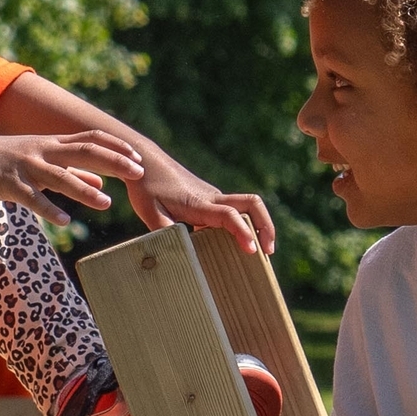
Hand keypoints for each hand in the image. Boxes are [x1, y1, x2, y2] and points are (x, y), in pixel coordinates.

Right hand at [0, 128, 143, 225]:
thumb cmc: (5, 159)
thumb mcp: (41, 161)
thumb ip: (72, 171)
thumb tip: (102, 181)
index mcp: (52, 144)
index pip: (91, 139)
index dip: (116, 147)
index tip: (139, 158)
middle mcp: (43, 151)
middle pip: (84, 152)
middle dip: (113, 162)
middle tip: (138, 173)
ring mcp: (26, 167)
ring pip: (59, 177)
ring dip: (84, 190)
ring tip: (106, 203)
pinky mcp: (9, 184)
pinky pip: (31, 198)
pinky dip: (49, 210)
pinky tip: (65, 222)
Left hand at [126, 149, 276, 256]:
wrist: (147, 162)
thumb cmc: (148, 188)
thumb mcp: (150, 212)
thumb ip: (164, 231)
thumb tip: (175, 253)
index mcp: (198, 203)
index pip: (228, 216)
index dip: (243, 231)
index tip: (252, 250)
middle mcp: (212, 198)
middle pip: (252, 204)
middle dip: (266, 226)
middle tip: (269, 252)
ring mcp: (214, 197)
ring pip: (248, 207)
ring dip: (260, 226)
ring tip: (261, 253)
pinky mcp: (212, 199)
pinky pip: (236, 212)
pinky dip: (246, 226)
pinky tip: (239, 246)